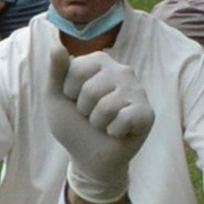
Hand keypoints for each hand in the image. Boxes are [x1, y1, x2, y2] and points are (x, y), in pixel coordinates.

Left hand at [48, 48, 155, 203]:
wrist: (88, 157)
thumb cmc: (73, 123)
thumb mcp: (55, 97)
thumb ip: (56, 72)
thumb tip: (56, 47)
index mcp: (98, 62)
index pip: (76, 69)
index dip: (69, 91)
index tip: (74, 99)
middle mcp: (121, 70)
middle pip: (91, 89)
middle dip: (84, 109)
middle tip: (91, 114)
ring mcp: (137, 91)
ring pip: (107, 105)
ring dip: (98, 122)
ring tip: (103, 123)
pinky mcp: (147, 112)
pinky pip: (125, 119)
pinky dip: (114, 131)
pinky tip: (118, 131)